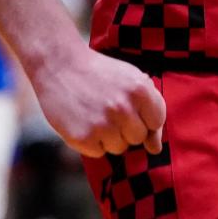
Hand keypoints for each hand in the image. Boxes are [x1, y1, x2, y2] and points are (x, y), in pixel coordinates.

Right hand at [29, 45, 165, 157]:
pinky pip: (99, 153)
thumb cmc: (99, 73)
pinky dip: (92, 142)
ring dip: (110, 137)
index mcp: (140, 89)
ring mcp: (103, 124)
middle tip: (110, 109)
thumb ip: (149, 108)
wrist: (60, 66)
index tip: (133, 109)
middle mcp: (123, 108)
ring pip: (120, 148)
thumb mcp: (130, 79)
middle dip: (127, 128)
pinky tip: (85, 122)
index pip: (157, 121)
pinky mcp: (83, 138)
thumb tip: (156, 148)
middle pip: (138, 138)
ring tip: (96, 114)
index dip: (145, 118)